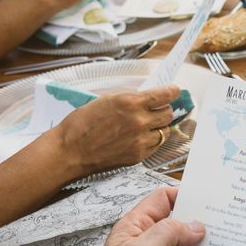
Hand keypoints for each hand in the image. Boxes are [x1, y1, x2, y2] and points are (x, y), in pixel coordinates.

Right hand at [55, 85, 180, 175]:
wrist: (70, 151)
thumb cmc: (81, 124)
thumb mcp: (106, 101)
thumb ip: (130, 99)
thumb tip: (147, 98)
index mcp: (129, 102)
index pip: (163, 95)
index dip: (172, 92)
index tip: (175, 91)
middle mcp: (139, 121)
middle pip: (168, 113)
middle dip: (164, 109)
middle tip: (157, 109)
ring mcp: (140, 140)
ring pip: (166, 131)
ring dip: (160, 126)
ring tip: (147, 125)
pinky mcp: (139, 155)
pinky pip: (156, 145)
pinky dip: (152, 139)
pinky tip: (140, 137)